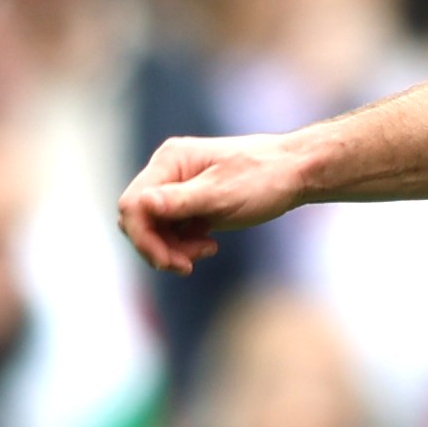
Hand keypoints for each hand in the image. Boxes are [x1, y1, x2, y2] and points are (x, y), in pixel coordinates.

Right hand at [121, 130, 331, 273]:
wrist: (295, 173)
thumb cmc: (263, 178)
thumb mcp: (222, 193)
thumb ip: (180, 201)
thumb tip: (141, 204)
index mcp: (169, 161)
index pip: (132, 203)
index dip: (142, 237)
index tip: (167, 262)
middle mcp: (168, 171)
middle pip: (139, 218)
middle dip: (158, 246)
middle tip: (187, 265)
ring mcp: (179, 186)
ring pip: (155, 227)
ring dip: (173, 248)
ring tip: (206, 251)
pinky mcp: (192, 202)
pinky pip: (173, 229)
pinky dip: (185, 244)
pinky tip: (210, 246)